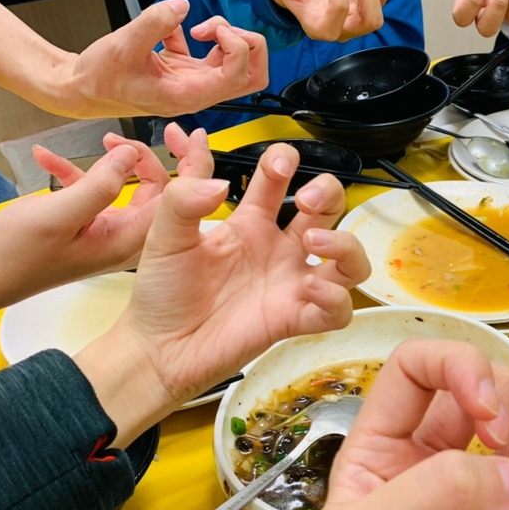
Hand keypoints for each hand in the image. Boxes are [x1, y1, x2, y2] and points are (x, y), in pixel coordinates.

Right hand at [0, 124, 210, 315]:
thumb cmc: (15, 257)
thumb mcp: (59, 215)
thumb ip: (99, 185)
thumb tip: (132, 154)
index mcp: (131, 238)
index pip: (180, 197)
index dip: (191, 162)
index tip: (190, 133)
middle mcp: (127, 237)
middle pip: (156, 187)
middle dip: (140, 156)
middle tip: (118, 136)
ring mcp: (108, 232)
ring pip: (126, 186)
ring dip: (107, 162)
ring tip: (91, 144)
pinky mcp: (87, 227)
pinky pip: (95, 193)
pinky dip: (76, 174)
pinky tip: (49, 159)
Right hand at [70, 0, 267, 116]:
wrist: (82, 89)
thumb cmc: (100, 78)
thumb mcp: (123, 45)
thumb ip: (154, 22)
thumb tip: (181, 5)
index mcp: (189, 94)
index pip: (238, 74)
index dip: (234, 44)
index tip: (206, 28)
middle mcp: (198, 91)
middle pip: (252, 75)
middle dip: (246, 44)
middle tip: (218, 28)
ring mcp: (195, 81)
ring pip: (238, 64)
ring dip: (227, 38)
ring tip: (199, 27)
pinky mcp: (186, 70)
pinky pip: (212, 53)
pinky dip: (204, 36)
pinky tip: (177, 30)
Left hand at [75, 142, 371, 445]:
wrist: (158, 347)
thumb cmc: (163, 292)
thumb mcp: (164, 236)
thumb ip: (183, 200)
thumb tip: (221, 184)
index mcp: (250, 224)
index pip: (280, 180)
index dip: (286, 161)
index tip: (280, 164)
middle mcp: (279, 250)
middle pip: (328, 209)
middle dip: (329, 192)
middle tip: (307, 200)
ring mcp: (291, 285)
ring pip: (350, 260)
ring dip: (345, 244)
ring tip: (315, 242)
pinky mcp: (295, 320)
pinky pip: (339, 310)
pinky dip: (336, 297)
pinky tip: (309, 288)